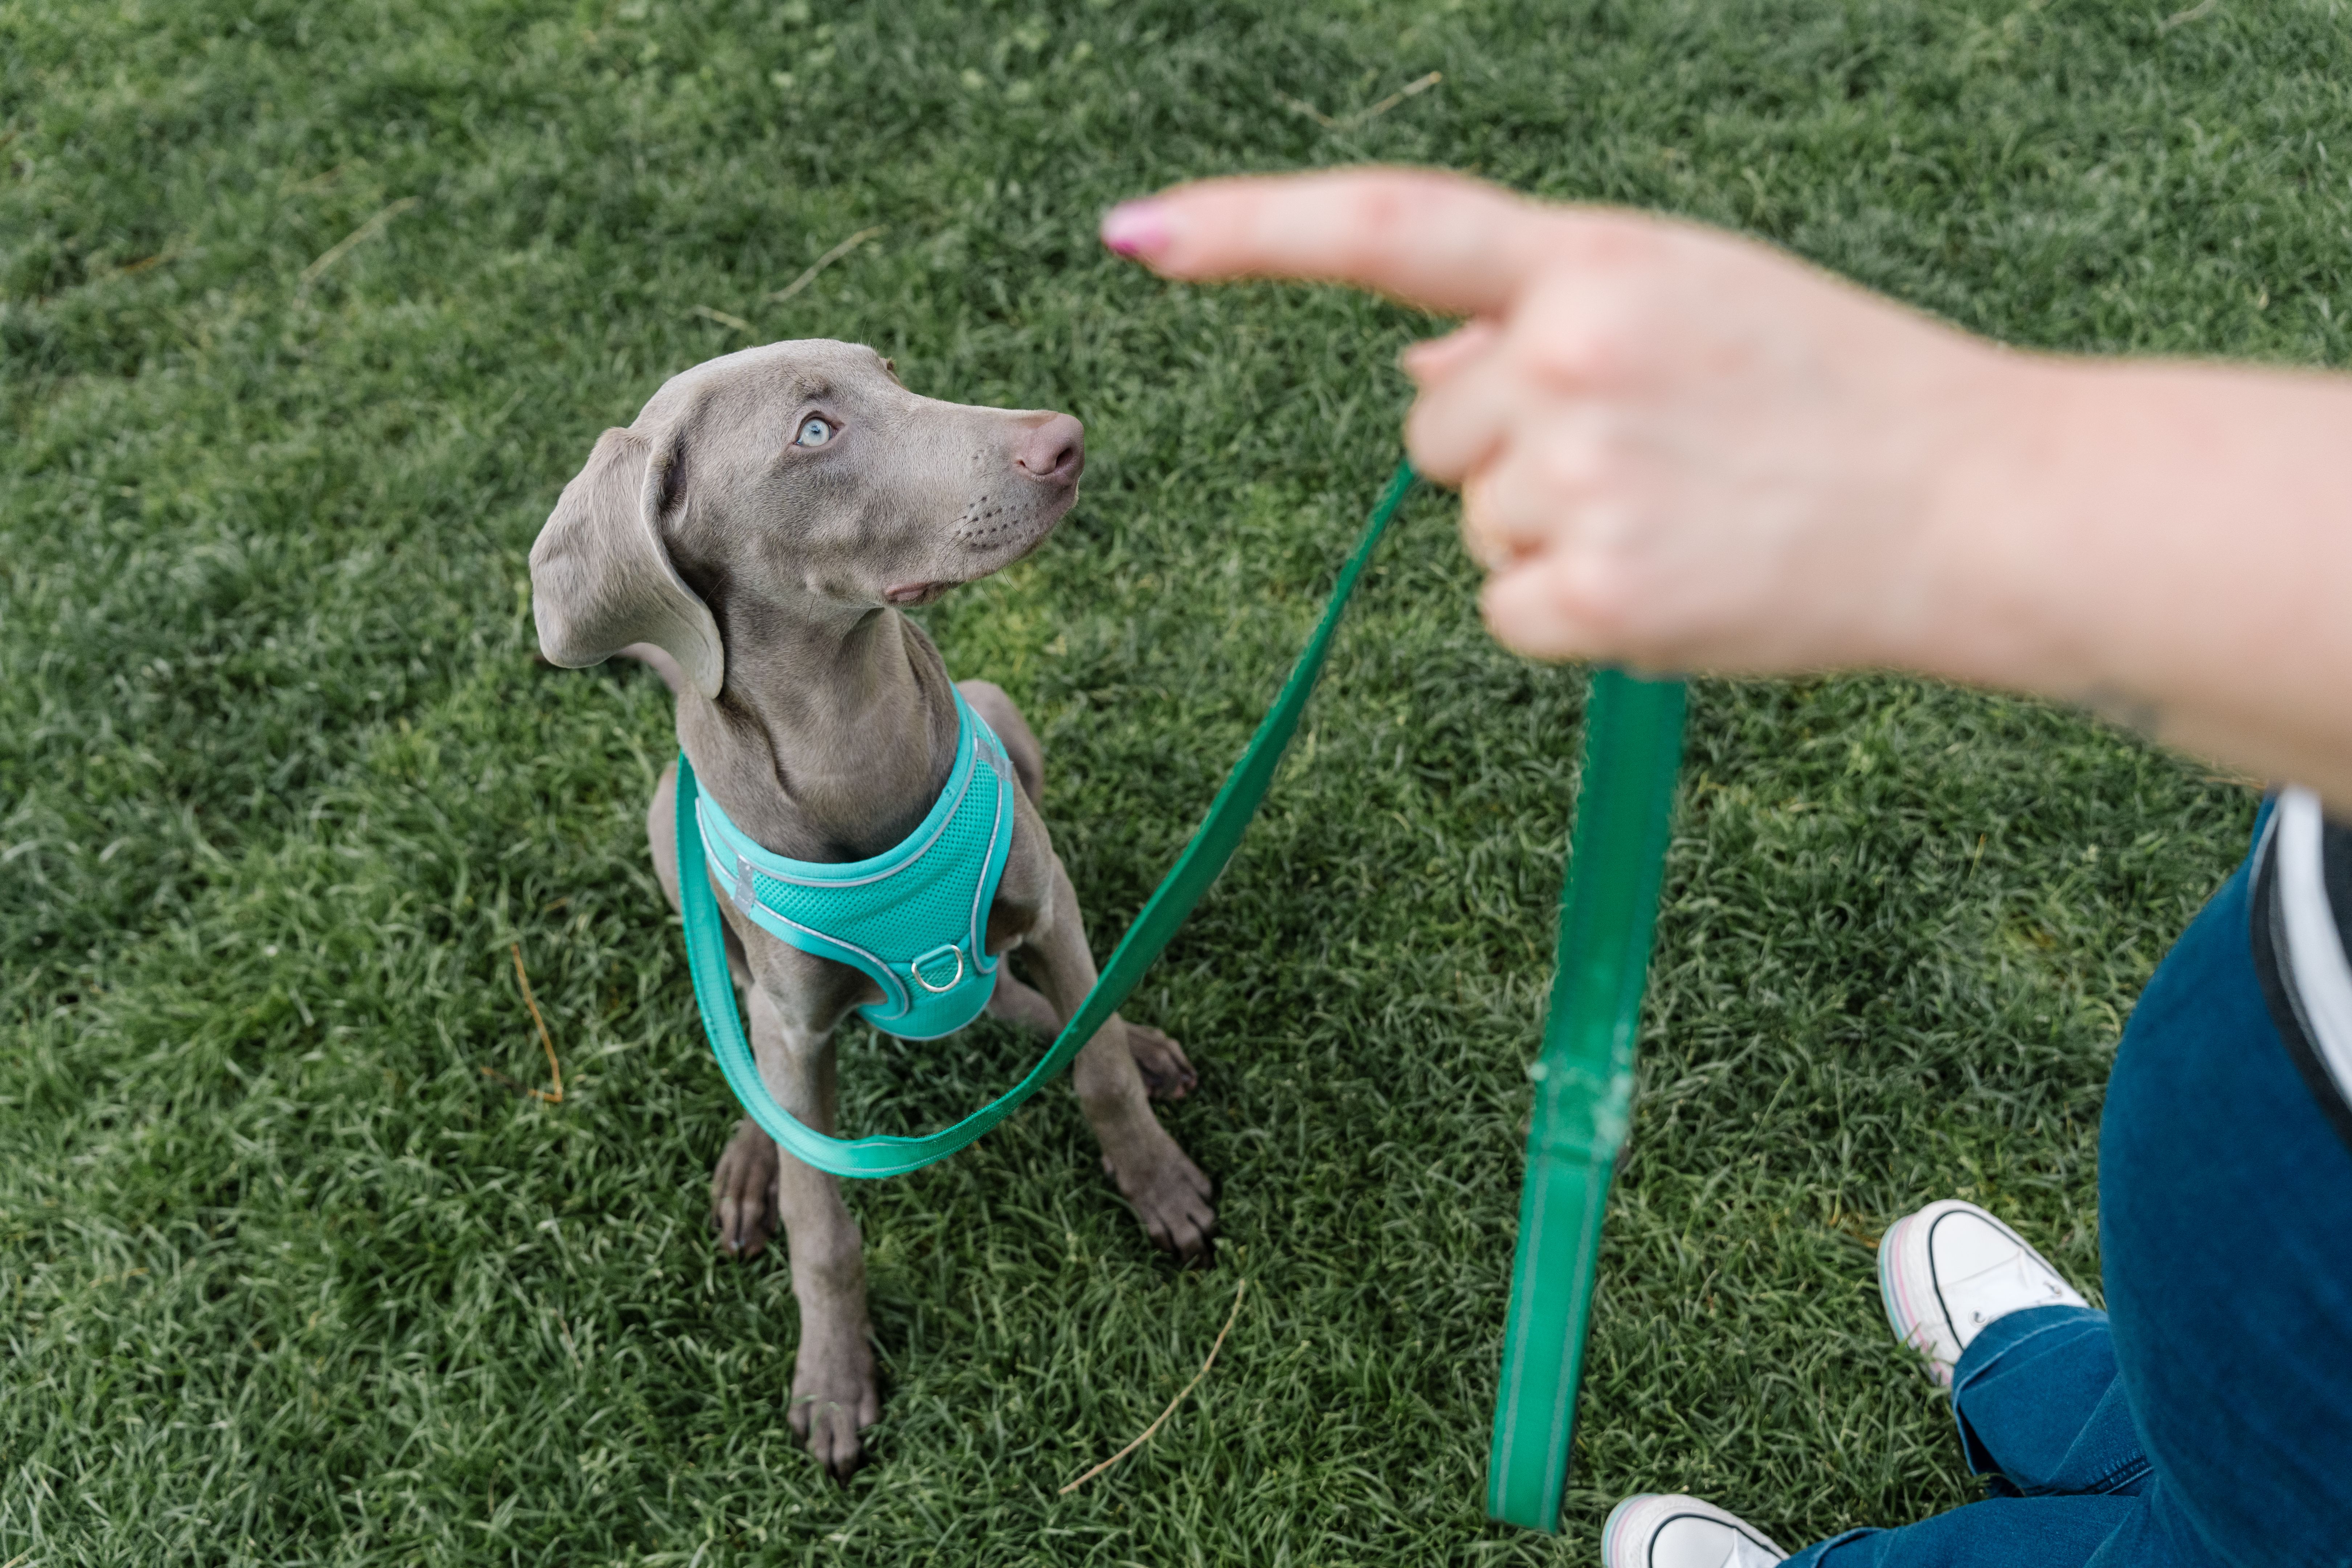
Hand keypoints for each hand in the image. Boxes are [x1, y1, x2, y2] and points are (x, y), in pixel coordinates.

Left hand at [1102, 169, 2034, 674]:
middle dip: (1510, 448)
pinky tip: (1677, 581)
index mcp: (1598, 261)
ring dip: (1555, 529)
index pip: (1391, 229)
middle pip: (1436, 431)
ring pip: (1475, 523)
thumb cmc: (1834, 394)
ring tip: (1691, 511)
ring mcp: (1579, 484)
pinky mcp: (1592, 600)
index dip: (1252, 228)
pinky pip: (1508, 611)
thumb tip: (1416, 382)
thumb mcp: (1693, 303)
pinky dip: (1572, 614)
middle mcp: (1571, 359)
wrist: (1976, 506)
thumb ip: (1543, 322)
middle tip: (1658, 453)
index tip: (1138, 235)